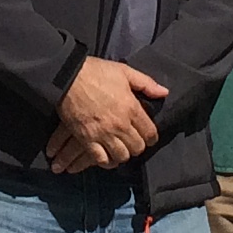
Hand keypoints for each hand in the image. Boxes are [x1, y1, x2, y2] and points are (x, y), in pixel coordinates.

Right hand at [47, 58, 167, 172]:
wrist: (67, 76)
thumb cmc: (96, 72)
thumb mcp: (124, 71)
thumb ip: (146, 83)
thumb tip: (164, 93)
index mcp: (131, 108)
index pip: (150, 133)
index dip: (151, 137)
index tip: (147, 136)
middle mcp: (120, 124)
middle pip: (137, 148)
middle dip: (137, 146)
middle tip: (132, 141)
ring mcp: (103, 134)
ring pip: (121, 156)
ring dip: (122, 154)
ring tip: (119, 148)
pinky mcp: (87, 139)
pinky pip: (101, 159)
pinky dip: (105, 160)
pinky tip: (106, 155)